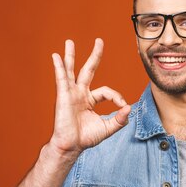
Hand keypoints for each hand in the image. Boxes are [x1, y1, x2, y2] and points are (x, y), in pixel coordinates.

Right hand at [49, 38, 130, 155]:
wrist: (71, 146)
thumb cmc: (86, 138)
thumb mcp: (107, 128)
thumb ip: (119, 119)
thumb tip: (129, 108)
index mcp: (90, 100)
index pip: (107, 91)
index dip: (117, 97)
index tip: (122, 106)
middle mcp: (81, 93)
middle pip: (88, 70)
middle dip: (95, 56)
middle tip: (99, 41)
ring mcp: (71, 93)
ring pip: (72, 70)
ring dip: (70, 56)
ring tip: (69, 41)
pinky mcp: (63, 95)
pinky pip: (62, 78)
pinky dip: (59, 67)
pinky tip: (56, 56)